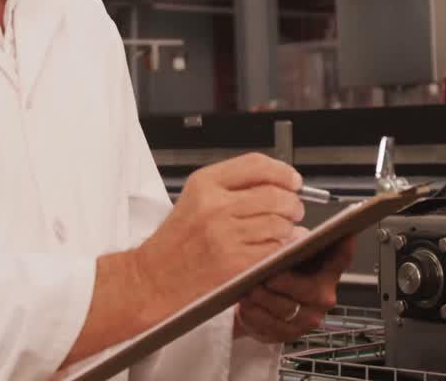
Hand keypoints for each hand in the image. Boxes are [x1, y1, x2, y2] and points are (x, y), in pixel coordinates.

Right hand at [131, 153, 304, 326]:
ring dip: (289, 229)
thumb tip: (280, 187)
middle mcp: (215, 204)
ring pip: (279, 222)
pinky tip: (277, 249)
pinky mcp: (234, 261)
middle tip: (293, 211)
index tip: (292, 181)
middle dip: (292, 203)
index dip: (283, 172)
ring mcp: (225, 233)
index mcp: (204, 183)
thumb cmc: (174, 244)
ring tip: (282, 233)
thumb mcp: (195, 200)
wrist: (152, 279)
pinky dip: (282, 249)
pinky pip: (274, 248)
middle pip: (274, 194)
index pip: (257, 165)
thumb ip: (233, 189)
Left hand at [235, 232, 355, 343]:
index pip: (341, 258)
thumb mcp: (290, 252)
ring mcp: (307, 320)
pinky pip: (270, 327)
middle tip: (268, 275)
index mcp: (327, 273)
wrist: (262, 300)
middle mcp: (323, 298)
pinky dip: (255, 315)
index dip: (345, 247)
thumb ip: (295, 242)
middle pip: (309, 290)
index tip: (344, 233)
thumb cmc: (280, 270)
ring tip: (248, 288)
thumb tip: (291, 231)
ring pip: (286, 310)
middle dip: (286, 282)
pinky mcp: (287, 335)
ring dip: (264, 299)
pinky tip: (245, 305)